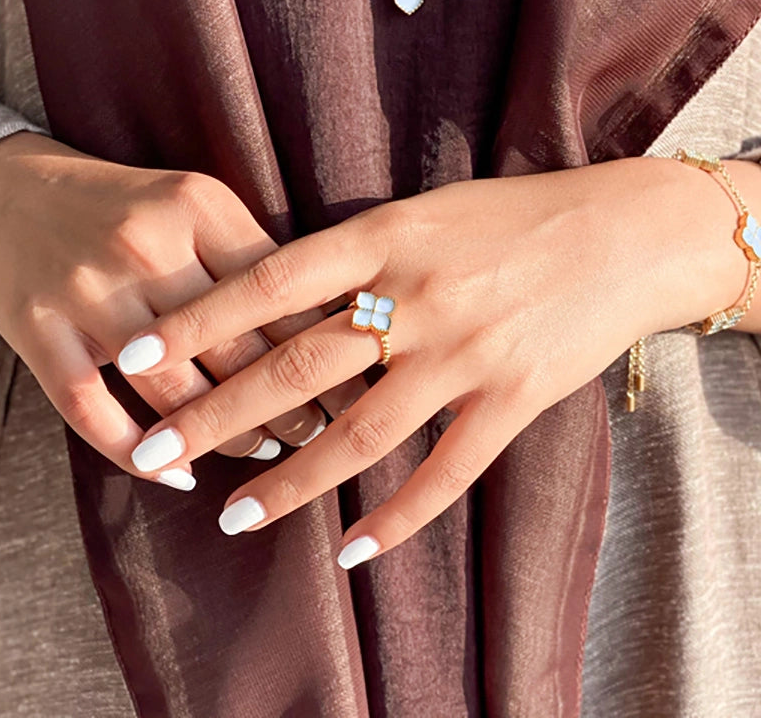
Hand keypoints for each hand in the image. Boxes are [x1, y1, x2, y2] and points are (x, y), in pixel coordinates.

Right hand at [0, 130, 366, 488]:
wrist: (9, 193)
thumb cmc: (127, 206)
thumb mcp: (194, 202)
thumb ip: (250, 251)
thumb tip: (328, 317)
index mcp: (196, 206)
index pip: (277, 289)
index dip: (323, 341)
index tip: (362, 378)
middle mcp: (145, 246)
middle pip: (233, 345)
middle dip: (289, 399)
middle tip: (324, 431)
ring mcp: (87, 294)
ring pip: (173, 389)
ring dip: (227, 433)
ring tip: (269, 452)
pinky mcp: (40, 335)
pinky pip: (92, 411)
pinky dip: (136, 454)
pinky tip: (177, 474)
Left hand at [113, 155, 760, 556]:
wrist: (625, 233)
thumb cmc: (518, 213)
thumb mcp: (427, 210)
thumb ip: (360, 251)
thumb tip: (283, 294)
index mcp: (388, 235)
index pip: (272, 279)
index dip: (199, 319)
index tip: (135, 352)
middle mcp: (417, 296)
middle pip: (298, 364)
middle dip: (218, 413)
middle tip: (151, 453)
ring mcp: (466, 353)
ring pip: (360, 432)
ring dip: (291, 480)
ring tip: (232, 516)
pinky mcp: (513, 400)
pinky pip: (445, 472)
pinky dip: (398, 517)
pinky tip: (353, 549)